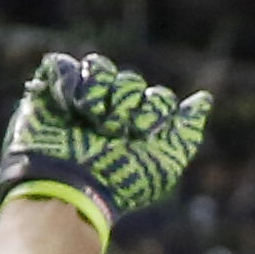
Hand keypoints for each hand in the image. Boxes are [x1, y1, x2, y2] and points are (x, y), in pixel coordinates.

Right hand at [0, 50, 212, 244]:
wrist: (72, 188)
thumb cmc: (119, 181)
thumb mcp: (164, 162)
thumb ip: (187, 131)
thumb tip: (205, 98)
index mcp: (139, 122)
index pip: (158, 97)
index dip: (152, 112)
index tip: (139, 135)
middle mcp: (112, 107)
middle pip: (130, 80)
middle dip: (124, 108)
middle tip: (110, 133)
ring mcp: (80, 97)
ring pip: (98, 66)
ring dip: (98, 95)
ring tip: (89, 121)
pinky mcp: (50, 91)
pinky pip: (63, 65)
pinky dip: (68, 83)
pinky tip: (69, 108)